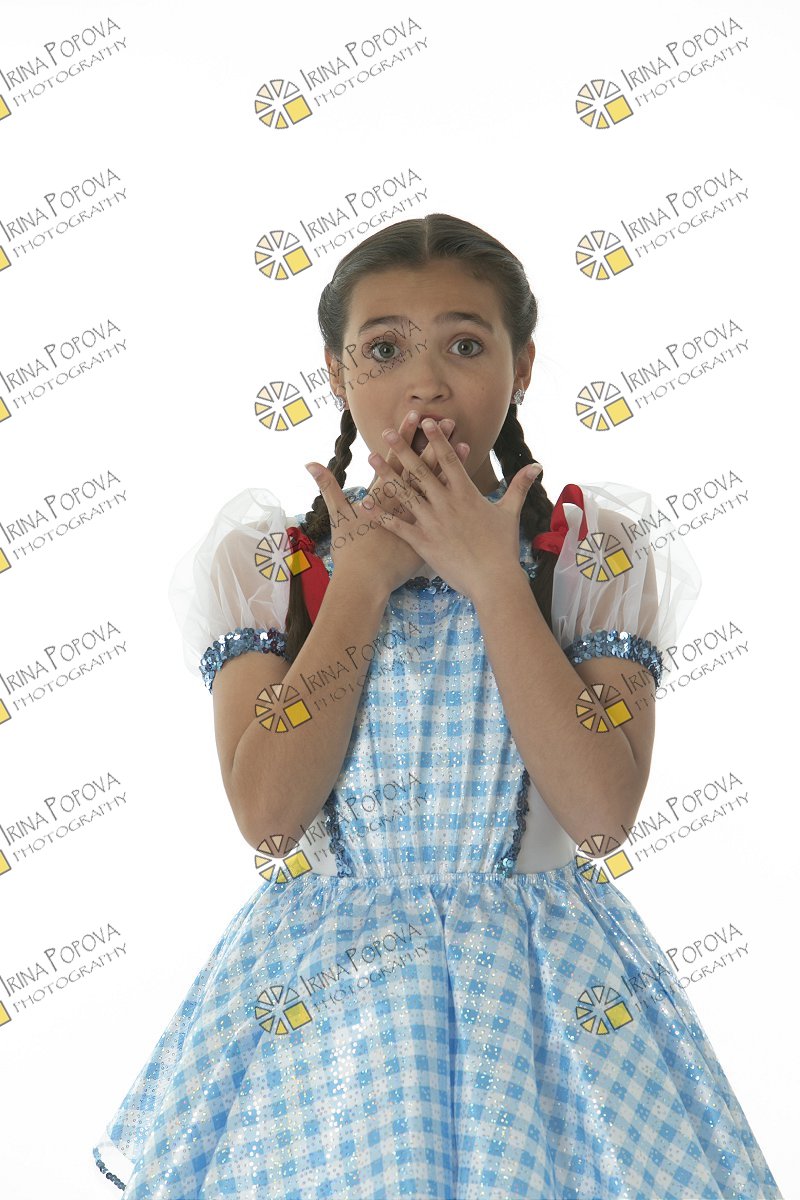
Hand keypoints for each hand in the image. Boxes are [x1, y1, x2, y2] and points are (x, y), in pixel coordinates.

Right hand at [305, 412, 469, 596]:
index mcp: (380, 496)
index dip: (405, 436)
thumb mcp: (337, 515)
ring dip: (450, 465)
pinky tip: (469, 485)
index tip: (415, 415)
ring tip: (463, 443)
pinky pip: (445, 512)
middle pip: (421, 467)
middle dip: (433, 442)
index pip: (395, 458)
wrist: (364, 583)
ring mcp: (416, 520)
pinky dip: (455, 498)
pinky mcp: (426, 536)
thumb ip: (328, 486)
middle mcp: (402, 504)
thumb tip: (309, 463)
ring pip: (437, 487)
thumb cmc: (349, 551)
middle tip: (447, 420)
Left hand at [368, 417, 541, 602]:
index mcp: (466, 494)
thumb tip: (538, 466)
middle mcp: (447, 503)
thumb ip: (519, 486)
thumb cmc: (503, 548)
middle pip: (421, 470)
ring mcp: (433, 522)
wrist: (494, 581)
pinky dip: (382, 515)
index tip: (426, 421)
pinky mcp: (423, 542)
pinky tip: (366, 504)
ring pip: (405, 493)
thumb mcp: (510, 513)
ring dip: (386, 474)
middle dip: (403, 448)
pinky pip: (398, 525)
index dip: (437, 439)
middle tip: (387, 431)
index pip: (449, 459)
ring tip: (371, 458)